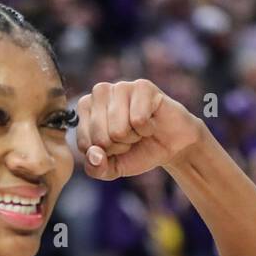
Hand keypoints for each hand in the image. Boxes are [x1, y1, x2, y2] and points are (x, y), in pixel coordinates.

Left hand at [76, 79, 203, 179]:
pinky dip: (146, 129)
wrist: (171, 145)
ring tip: (139, 129)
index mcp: (85, 109)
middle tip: (130, 137)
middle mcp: (99, 93)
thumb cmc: (137, 151)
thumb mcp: (112, 168)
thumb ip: (96, 169)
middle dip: (119, 146)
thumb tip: (94, 155)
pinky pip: (137, 120)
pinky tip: (151, 121)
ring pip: (118, 130)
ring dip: (133, 137)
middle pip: (100, 137)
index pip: (84, 144)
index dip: (104, 154)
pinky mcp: (142, 86)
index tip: (115, 145)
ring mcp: (120, 86)